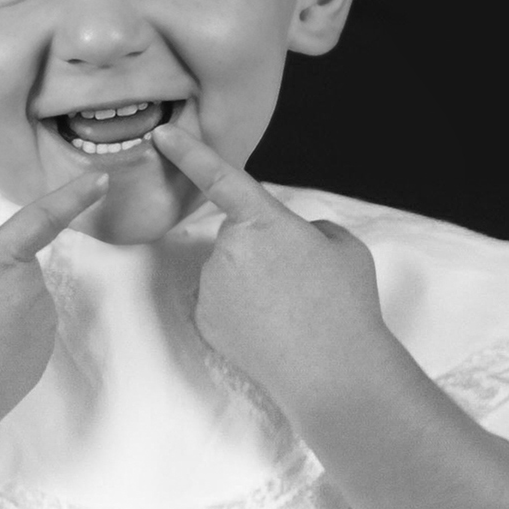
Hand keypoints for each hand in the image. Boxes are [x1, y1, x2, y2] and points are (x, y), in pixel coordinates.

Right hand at [0, 172, 109, 426]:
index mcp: (0, 260)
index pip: (42, 216)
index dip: (73, 194)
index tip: (103, 178)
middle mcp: (31, 289)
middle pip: (9, 264)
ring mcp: (41, 325)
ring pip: (15, 298)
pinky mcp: (42, 355)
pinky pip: (21, 329)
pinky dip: (1, 337)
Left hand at [151, 122, 394, 419]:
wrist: (333, 374)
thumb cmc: (346, 305)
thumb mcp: (343, 247)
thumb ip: (310, 229)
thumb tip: (291, 238)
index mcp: (263, 222)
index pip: (219, 177)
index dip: (188, 151)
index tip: (161, 134)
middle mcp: (227, 249)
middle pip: (238, 238)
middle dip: (263, 252)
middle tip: (300, 284)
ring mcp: (210, 286)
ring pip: (229, 272)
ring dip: (252, 284)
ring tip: (290, 312)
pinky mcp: (203, 319)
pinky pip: (220, 302)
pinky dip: (240, 313)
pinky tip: (270, 331)